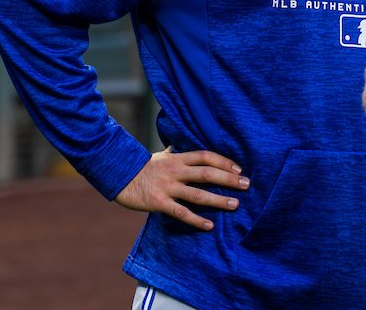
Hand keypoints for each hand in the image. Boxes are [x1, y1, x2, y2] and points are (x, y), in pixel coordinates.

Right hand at [114, 148, 249, 230]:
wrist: (119, 177)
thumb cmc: (143, 166)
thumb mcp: (161, 155)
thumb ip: (174, 150)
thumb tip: (180, 140)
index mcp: (177, 158)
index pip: (205, 157)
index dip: (223, 162)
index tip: (238, 169)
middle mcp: (175, 171)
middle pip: (206, 174)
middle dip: (228, 179)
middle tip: (246, 185)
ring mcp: (167, 187)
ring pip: (197, 194)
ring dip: (218, 200)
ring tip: (235, 205)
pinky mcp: (159, 203)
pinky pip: (181, 213)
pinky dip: (196, 220)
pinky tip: (209, 226)